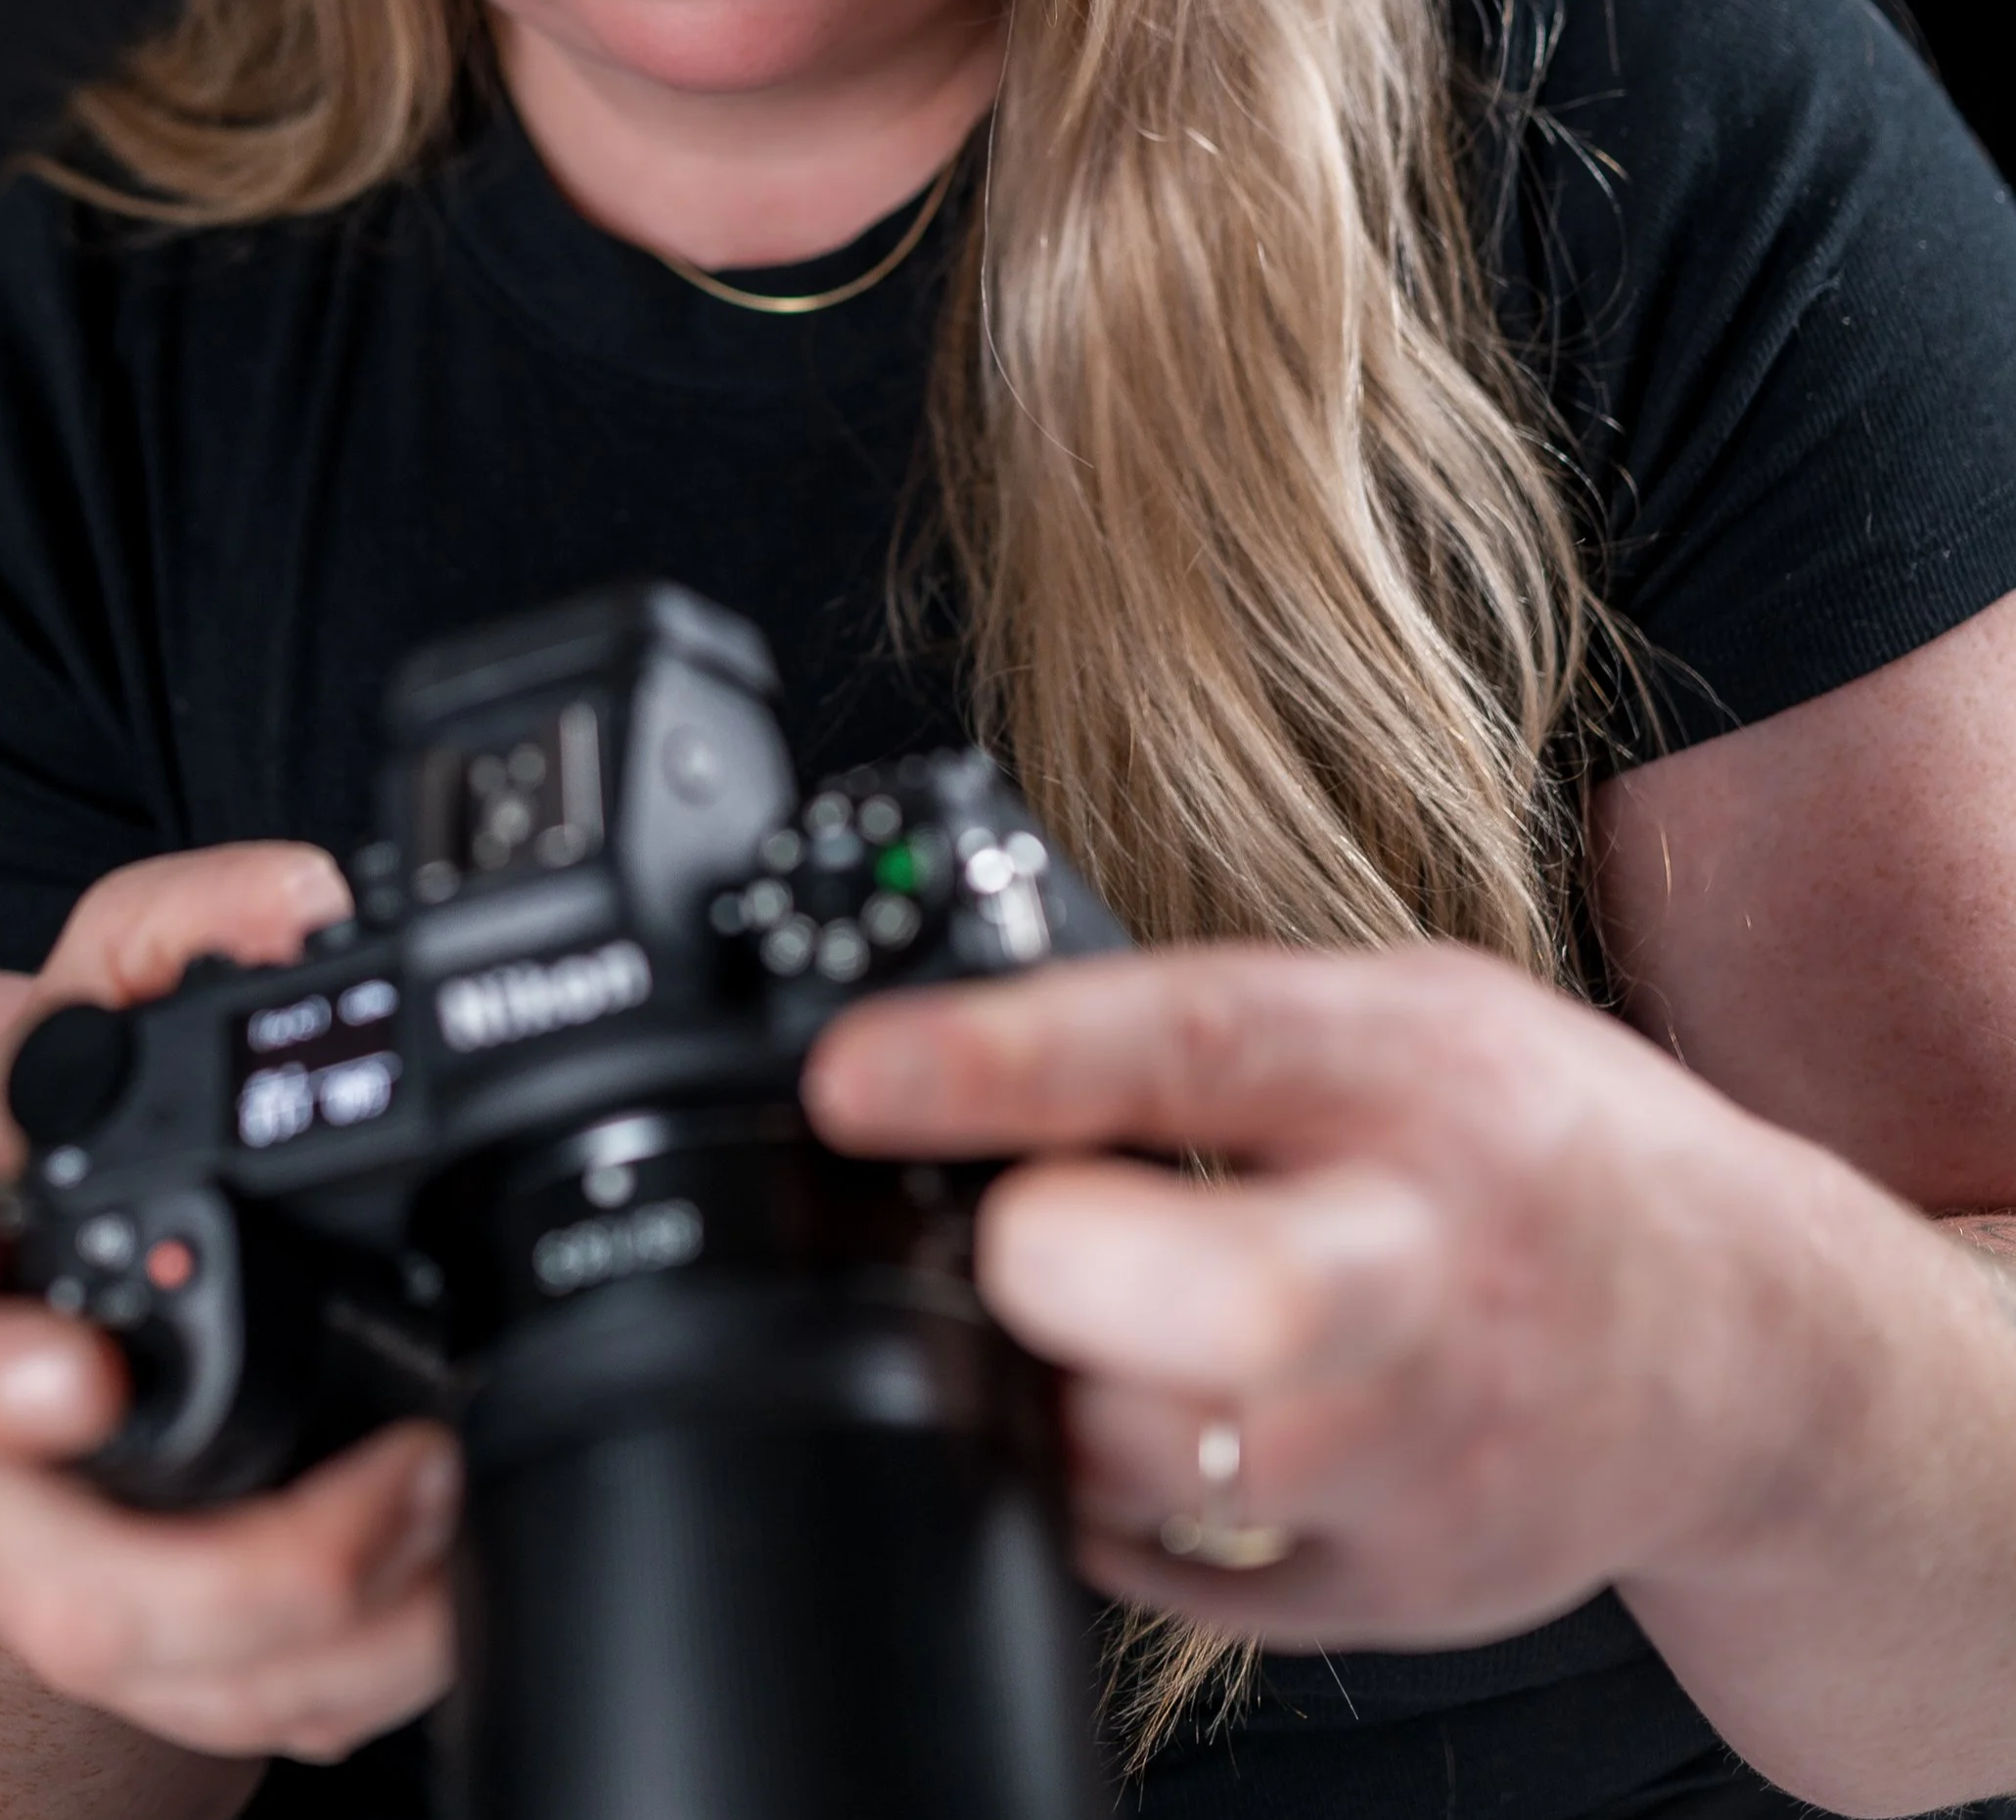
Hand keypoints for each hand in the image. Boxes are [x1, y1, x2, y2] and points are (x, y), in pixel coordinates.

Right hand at [0, 844, 460, 1761]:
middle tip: (406, 1476)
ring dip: (336, 1634)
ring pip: (163, 1687)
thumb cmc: (43, 1177)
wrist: (6, 1351)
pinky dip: (359, 1680)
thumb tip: (300, 894)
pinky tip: (442, 1596)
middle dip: (245, 1571)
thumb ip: (175, 923)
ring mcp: (51, 1584)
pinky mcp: (151, 1659)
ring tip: (459, 1516)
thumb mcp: (87, 1012)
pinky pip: (241, 1723)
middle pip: (52, 1592)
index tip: (83, 1378)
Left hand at [804, 941, 1868, 1649]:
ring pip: (1160, 1459)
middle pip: (1234, 1303)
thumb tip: (960, 1053)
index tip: (856, 1080)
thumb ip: (1206, 1030)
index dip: (1007, 1064)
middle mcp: (1431, 1269)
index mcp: (1417, 1075)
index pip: (1200, 1047)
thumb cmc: (1536, 1146)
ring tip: (1074, 1313)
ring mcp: (1422, 1453)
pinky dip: (1101, 1493)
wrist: (1747, 1342)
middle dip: (1066, 1271)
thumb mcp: (1398, 1014)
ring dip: (1051, 1385)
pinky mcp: (1398, 1588)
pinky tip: (1135, 1406)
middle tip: (1006, 1237)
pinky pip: (1168, 1571)